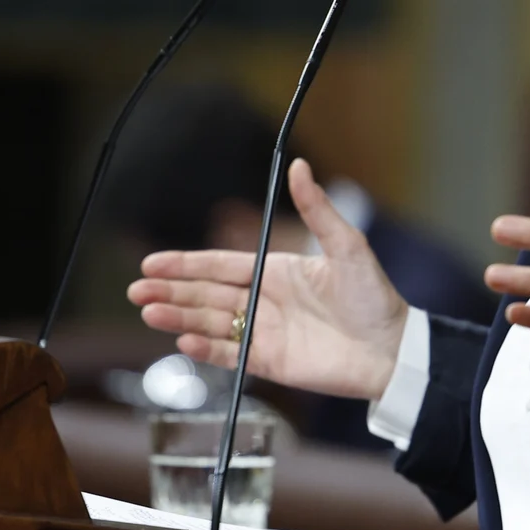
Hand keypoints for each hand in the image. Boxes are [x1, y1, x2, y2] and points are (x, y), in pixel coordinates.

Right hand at [126, 158, 410, 400]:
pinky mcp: (270, 363)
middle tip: (136, 291)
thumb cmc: (374, 297)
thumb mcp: (347, 247)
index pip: (219, 265)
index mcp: (275, 271)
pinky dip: (206, 349)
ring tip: (149, 313)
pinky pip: (230, 354)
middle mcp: (263, 301)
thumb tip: (299, 166)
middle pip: (206, 294)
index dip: (185, 264)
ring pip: (210, 323)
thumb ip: (317, 210)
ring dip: (179, 318)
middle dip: (171, 291)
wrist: (393, 350)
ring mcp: (264, 333)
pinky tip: (184, 341)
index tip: (152, 262)